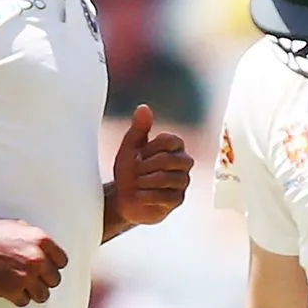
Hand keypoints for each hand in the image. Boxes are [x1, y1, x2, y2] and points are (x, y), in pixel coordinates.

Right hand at [0, 218, 67, 306]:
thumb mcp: (17, 227)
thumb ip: (34, 241)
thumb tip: (43, 252)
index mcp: (40, 240)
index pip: (62, 261)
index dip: (53, 266)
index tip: (46, 269)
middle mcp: (37, 259)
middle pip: (54, 280)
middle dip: (43, 280)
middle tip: (32, 279)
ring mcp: (25, 276)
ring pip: (43, 295)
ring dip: (33, 292)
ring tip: (22, 287)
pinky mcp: (12, 290)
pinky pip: (24, 301)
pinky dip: (18, 298)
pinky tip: (10, 291)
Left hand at [110, 105, 192, 227]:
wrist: (123, 198)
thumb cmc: (129, 171)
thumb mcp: (130, 147)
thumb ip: (139, 128)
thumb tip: (144, 107)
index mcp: (175, 146)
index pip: (170, 141)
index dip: (149, 149)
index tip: (138, 155)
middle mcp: (184, 163)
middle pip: (168, 160)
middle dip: (145, 167)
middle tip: (135, 171)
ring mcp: (182, 182)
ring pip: (164, 179)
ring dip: (143, 182)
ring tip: (137, 184)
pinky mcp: (178, 200)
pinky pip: (163, 196)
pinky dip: (145, 195)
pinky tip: (139, 195)